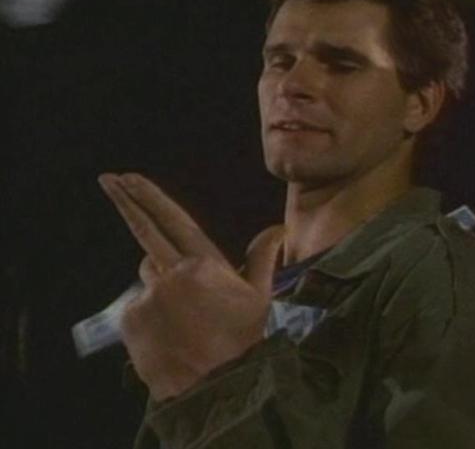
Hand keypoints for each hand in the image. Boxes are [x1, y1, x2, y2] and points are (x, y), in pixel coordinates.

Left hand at [99, 173, 283, 400]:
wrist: (215, 386)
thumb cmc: (242, 340)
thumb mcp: (260, 297)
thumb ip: (263, 258)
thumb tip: (278, 229)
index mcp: (205, 264)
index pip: (173, 220)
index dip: (148, 196)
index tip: (128, 177)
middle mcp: (173, 273)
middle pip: (144, 230)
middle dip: (125, 200)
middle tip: (107, 179)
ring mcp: (149, 295)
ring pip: (148, 273)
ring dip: (160, 279)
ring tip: (185, 310)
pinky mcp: (132, 317)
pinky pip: (139, 302)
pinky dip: (151, 308)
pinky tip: (171, 328)